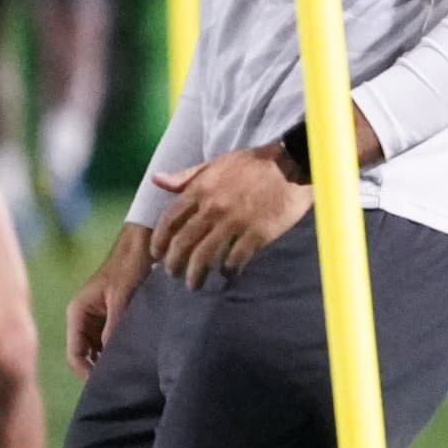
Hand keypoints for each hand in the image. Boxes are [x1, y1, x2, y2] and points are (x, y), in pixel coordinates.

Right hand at [65, 225, 148, 370]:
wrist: (143, 244)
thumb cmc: (130, 266)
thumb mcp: (122, 298)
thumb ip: (115, 327)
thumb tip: (112, 360)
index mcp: (77, 312)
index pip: (75, 354)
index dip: (87, 373)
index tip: (108, 385)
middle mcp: (83, 318)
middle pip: (86, 356)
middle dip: (100, 370)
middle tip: (123, 384)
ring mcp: (98, 319)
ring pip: (100, 351)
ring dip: (112, 360)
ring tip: (131, 374)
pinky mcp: (113, 317)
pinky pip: (112, 341)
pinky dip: (121, 350)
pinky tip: (137, 358)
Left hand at [141, 144, 310, 283]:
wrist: (291, 165)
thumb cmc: (253, 164)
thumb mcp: (215, 163)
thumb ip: (186, 176)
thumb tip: (156, 180)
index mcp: (200, 189)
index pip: (169, 220)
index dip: (159, 241)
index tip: (157, 254)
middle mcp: (213, 207)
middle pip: (184, 242)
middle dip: (174, 263)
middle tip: (174, 274)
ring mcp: (235, 221)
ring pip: (205, 255)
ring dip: (196, 274)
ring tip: (195, 284)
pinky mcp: (257, 233)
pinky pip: (235, 258)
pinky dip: (228, 270)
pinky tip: (228, 274)